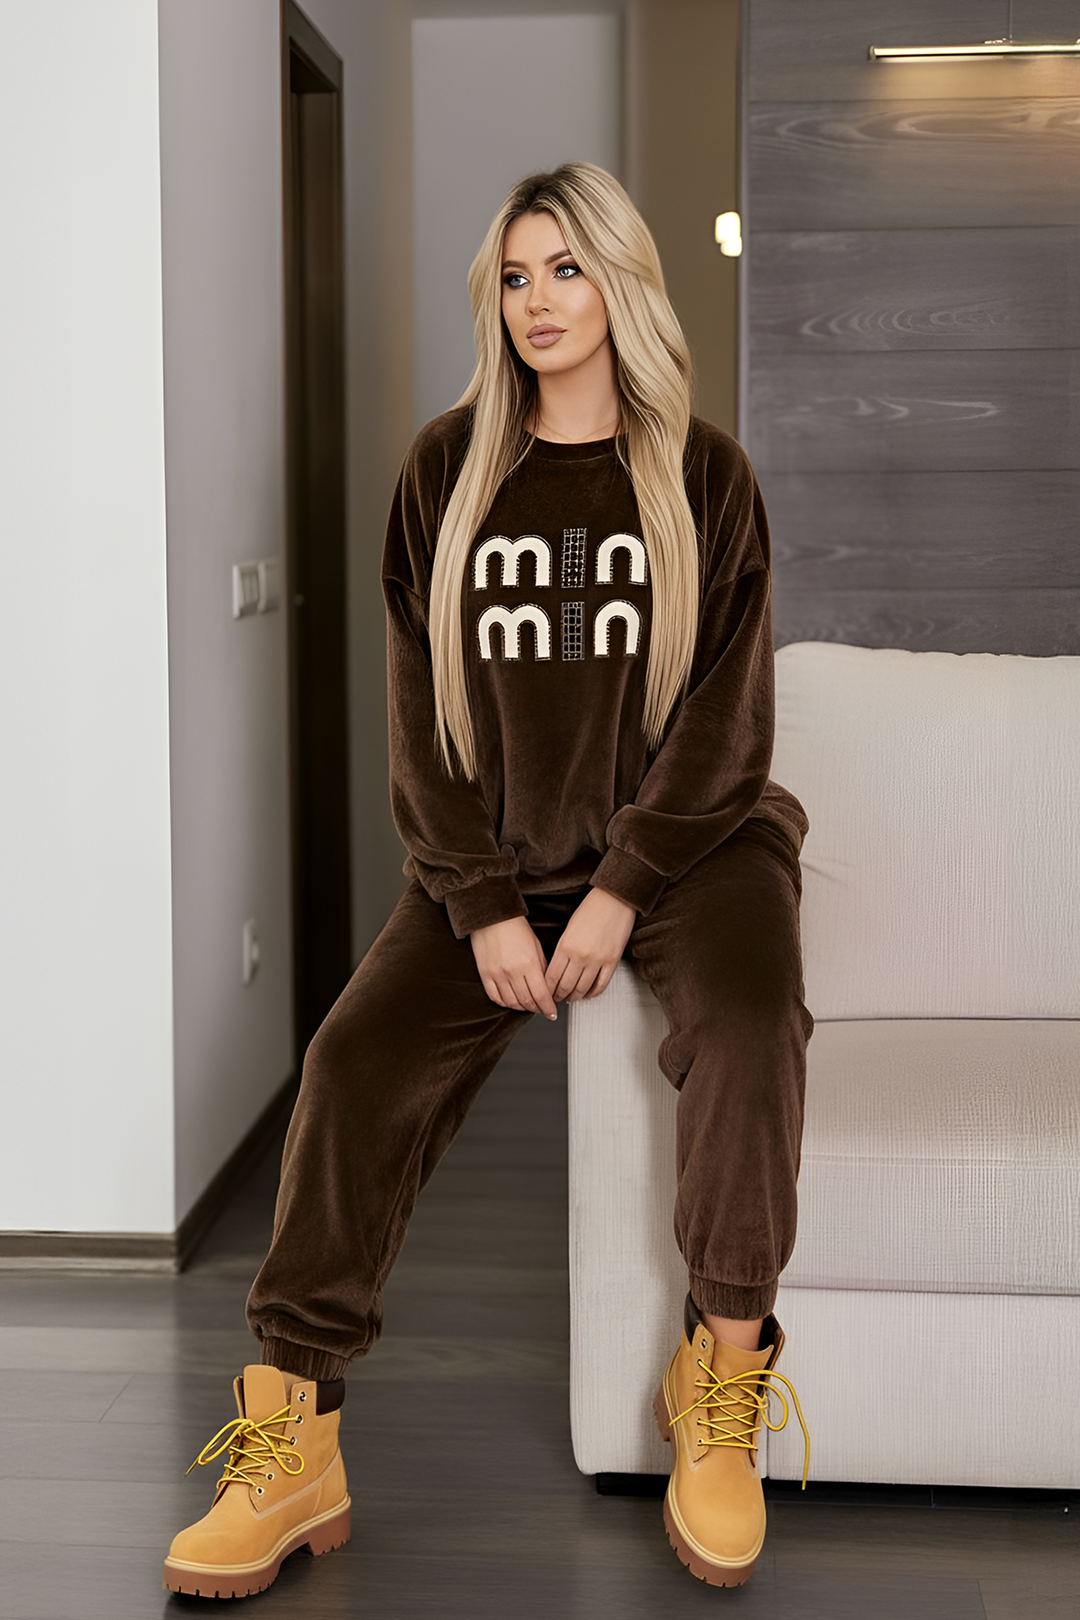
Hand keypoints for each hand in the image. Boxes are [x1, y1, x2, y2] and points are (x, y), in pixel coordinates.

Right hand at [470, 916, 557, 1019]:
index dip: (548, 1007)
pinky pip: (495, 997)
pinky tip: (511, 1002)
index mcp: (528, 963)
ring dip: (522, 1007)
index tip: (552, 1013)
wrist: (492, 917)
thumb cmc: (515, 927)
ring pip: (511, 1002)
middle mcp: (512, 972)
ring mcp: (497, 975)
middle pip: (527, 1001)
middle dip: (536, 1008)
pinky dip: (505, 1003)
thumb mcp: (536, 946)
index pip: (541, 995)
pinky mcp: (485, 974)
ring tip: (528, 1005)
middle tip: (541, 1009)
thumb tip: (546, 986)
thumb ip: (542, 968)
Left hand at [545, 887, 635, 1003]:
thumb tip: (557, 970)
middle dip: (559, 995)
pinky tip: (589, 993)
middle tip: (557, 998)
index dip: (548, 990)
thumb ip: (563, 950)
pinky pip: (601, 985)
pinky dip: (593, 993)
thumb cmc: (591, 909)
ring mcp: (597, 960)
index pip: (552, 977)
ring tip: (571, 997)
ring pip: (582, 989)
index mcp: (566, 946)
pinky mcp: (612, 962)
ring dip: (575, 996)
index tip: (547, 993)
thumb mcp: (569, 929)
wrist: (614, 899)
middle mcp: (580, 956)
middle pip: (566, 986)